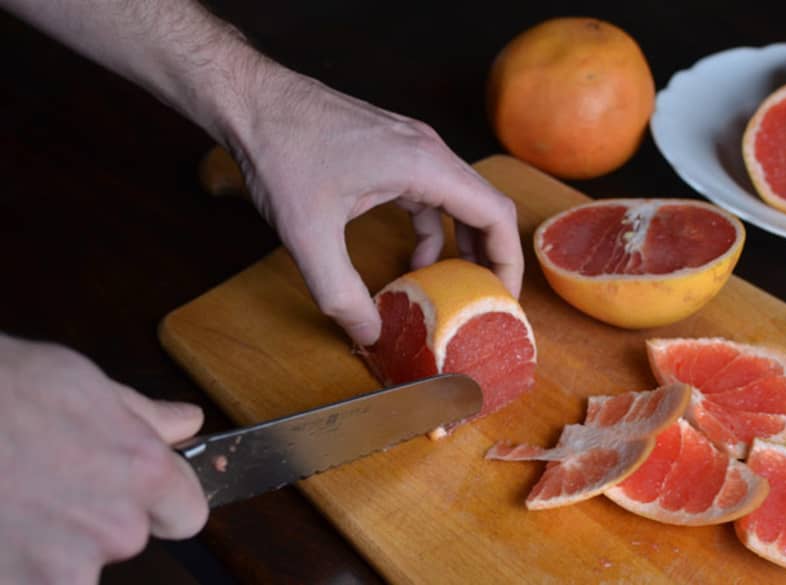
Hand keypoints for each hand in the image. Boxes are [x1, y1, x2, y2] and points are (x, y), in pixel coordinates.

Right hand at [0, 334, 207, 583]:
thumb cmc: (2, 388)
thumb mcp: (84, 384)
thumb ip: (145, 416)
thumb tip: (188, 423)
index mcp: (143, 473)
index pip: (188, 513)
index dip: (164, 501)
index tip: (140, 493)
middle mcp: (115, 529)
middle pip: (125, 538)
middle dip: (94, 517)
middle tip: (46, 482)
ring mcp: (61, 572)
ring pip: (72, 570)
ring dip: (48, 549)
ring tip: (12, 502)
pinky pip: (29, 582)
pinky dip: (11, 565)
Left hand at [225, 63, 523, 345]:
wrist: (252, 101)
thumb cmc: (281, 152)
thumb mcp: (308, 235)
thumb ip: (341, 293)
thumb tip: (370, 333)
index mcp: (424, 165)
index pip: (494, 213)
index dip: (508, 260)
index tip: (503, 298)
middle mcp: (428, 151)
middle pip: (484, 206)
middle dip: (489, 256)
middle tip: (485, 300)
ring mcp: (411, 146)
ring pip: (458, 199)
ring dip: (461, 243)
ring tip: (455, 285)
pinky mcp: (391, 150)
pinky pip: (430, 194)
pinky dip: (431, 229)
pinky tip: (414, 257)